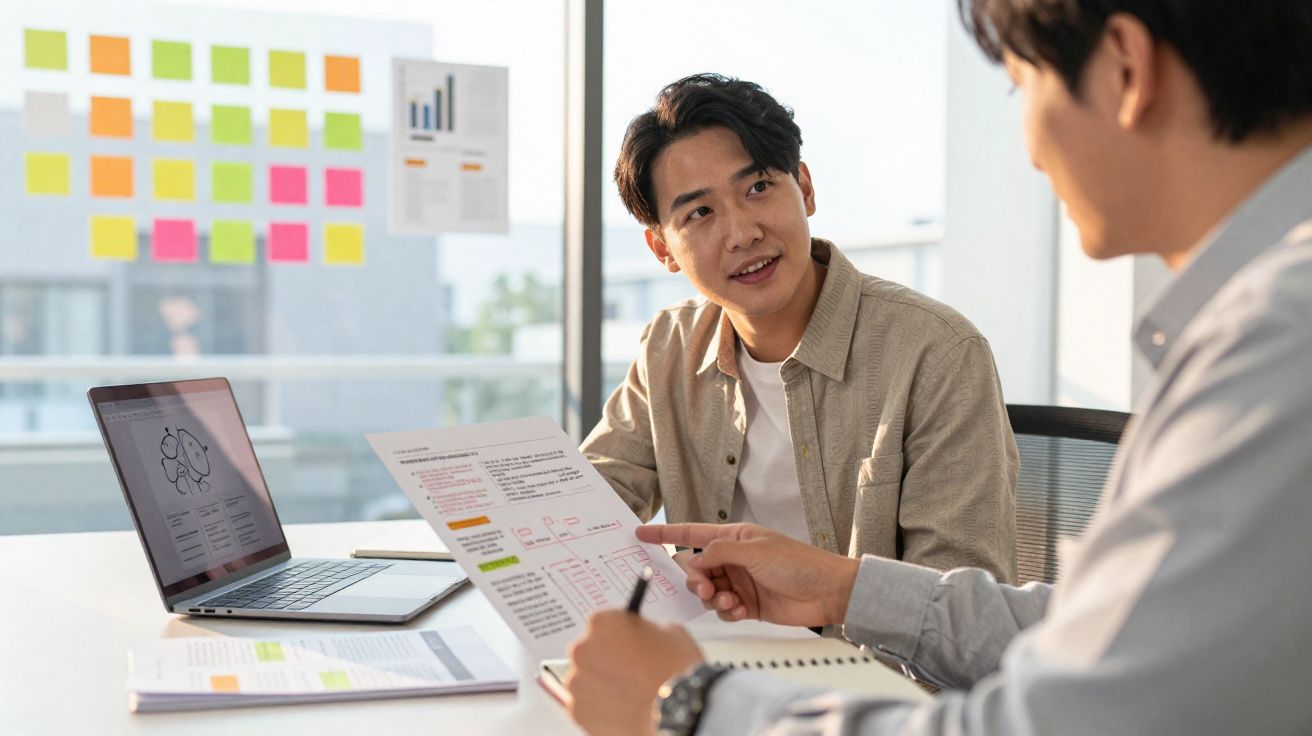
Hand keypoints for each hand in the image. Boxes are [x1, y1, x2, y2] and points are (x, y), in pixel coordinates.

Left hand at [565, 610, 703, 735]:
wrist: (679, 711)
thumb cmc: (676, 671)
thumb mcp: (670, 632)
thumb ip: (646, 630)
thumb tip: (643, 637)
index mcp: (603, 622)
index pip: (603, 624)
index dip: (617, 636)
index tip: (626, 644)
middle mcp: (583, 649)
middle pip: (589, 651)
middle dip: (605, 660)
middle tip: (629, 671)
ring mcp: (577, 682)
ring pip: (585, 679)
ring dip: (600, 684)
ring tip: (627, 693)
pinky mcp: (577, 711)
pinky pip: (584, 704)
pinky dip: (598, 707)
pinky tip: (621, 708)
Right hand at [637, 523, 860, 625]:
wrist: (828, 591)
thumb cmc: (799, 563)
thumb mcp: (755, 551)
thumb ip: (720, 552)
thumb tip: (694, 559)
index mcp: (735, 537)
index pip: (692, 533)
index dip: (666, 534)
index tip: (641, 533)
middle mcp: (735, 559)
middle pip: (698, 569)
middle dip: (697, 580)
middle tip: (708, 588)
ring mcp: (741, 582)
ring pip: (709, 591)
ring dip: (714, 598)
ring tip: (729, 600)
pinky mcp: (749, 604)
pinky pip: (725, 609)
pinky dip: (728, 611)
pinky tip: (741, 609)